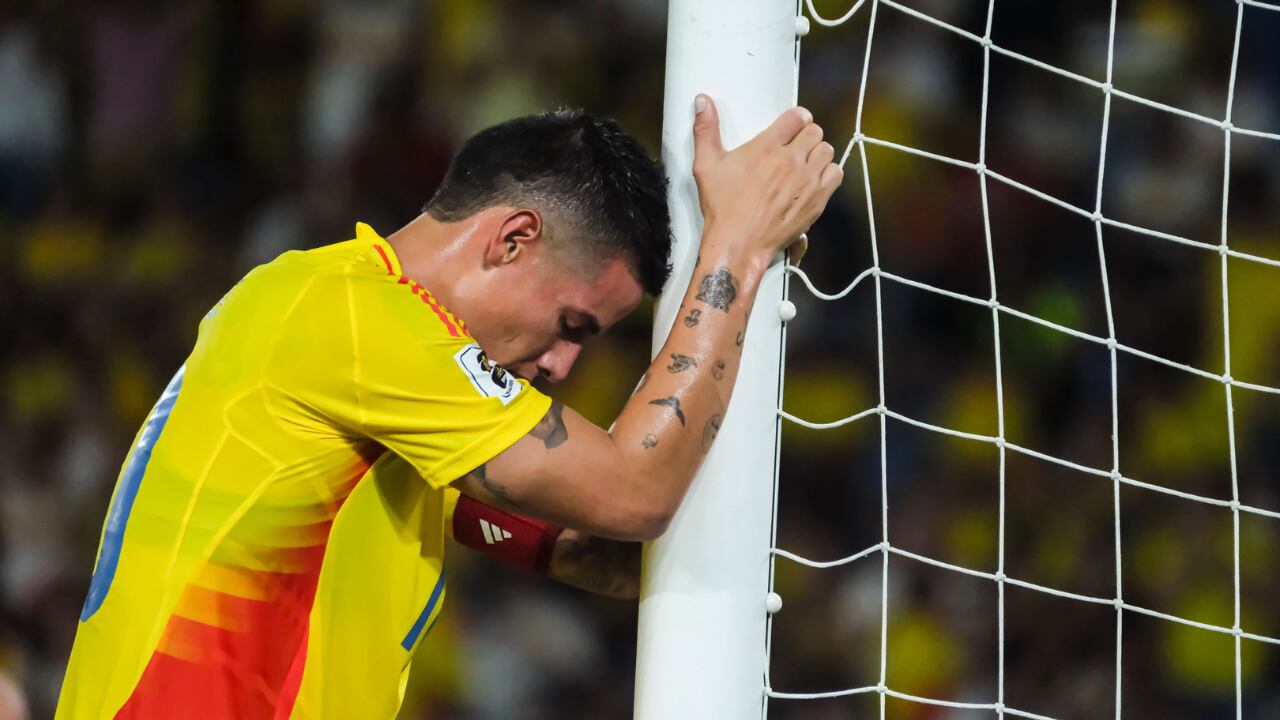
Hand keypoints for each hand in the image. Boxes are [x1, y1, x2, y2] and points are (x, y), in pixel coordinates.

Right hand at [691, 95, 842, 262]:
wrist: (739, 243)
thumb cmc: (722, 207)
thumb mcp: (706, 166)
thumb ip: (705, 131)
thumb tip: (702, 101)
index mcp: (766, 147)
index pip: (797, 117)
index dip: (797, 118)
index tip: (794, 124)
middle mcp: (790, 160)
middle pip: (815, 132)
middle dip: (807, 135)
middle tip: (797, 146)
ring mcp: (806, 180)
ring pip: (827, 150)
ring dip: (818, 153)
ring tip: (806, 162)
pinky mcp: (816, 200)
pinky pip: (835, 174)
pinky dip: (828, 173)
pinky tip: (814, 179)